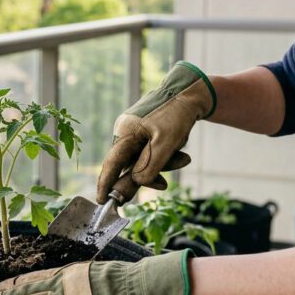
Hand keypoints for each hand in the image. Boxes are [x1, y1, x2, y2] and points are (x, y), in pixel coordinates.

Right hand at [97, 61, 215, 203]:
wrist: (192, 92)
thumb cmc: (176, 115)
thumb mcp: (165, 145)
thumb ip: (149, 167)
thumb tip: (135, 184)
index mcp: (125, 132)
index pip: (111, 164)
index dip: (106, 184)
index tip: (101, 201)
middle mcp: (125, 132)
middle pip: (131, 164)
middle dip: (152, 172)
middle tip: (164, 184)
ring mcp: (134, 131)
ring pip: (144, 159)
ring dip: (163, 163)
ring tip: (184, 158)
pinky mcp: (144, 131)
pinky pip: (150, 151)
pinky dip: (164, 155)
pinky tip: (179, 149)